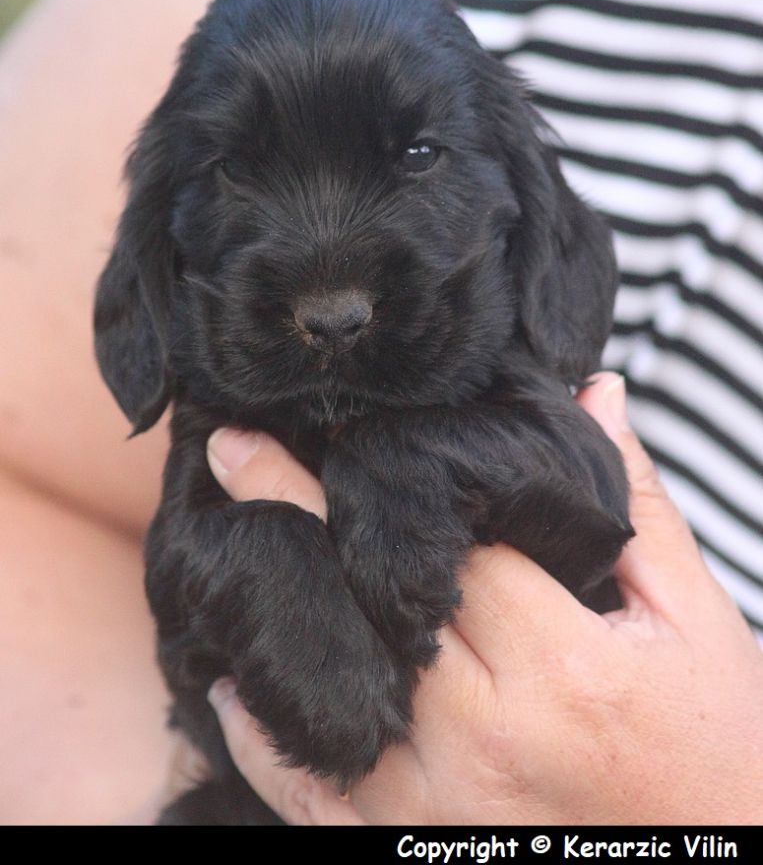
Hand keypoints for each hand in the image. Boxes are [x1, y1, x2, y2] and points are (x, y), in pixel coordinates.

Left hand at [202, 374, 762, 823]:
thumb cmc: (719, 745)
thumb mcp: (692, 620)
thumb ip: (634, 505)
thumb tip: (596, 394)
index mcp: (563, 669)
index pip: (447, 550)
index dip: (375, 481)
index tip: (319, 426)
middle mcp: (489, 740)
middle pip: (368, 605)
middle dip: (295, 517)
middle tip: (233, 454)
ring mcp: (444, 808)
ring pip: (325, 696)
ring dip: (267, 618)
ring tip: (226, 549)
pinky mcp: (419, 850)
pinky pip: (316, 798)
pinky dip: (263, 740)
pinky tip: (232, 686)